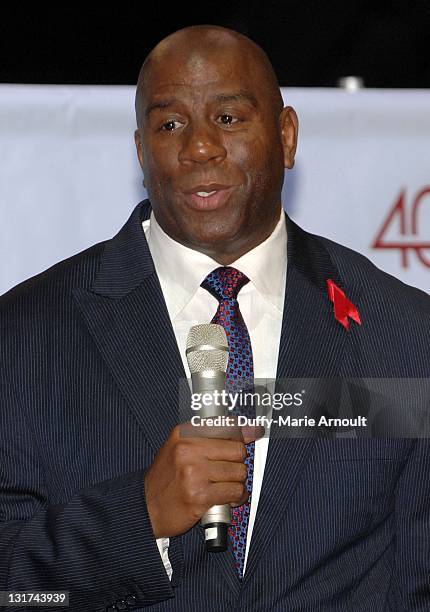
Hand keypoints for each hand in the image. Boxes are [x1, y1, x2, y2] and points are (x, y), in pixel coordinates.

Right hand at [144, 420, 263, 537]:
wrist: (146, 507)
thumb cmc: (165, 478)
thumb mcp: (178, 448)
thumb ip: (209, 437)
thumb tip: (247, 429)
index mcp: (183, 434)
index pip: (224, 425)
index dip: (242, 431)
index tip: (254, 432)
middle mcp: (188, 450)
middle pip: (236, 449)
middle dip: (238, 462)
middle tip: (229, 469)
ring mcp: (194, 473)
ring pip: (238, 472)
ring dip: (237, 481)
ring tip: (227, 485)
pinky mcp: (199, 496)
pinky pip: (234, 492)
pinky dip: (237, 497)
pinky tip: (229, 498)